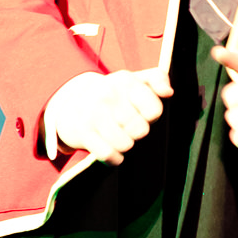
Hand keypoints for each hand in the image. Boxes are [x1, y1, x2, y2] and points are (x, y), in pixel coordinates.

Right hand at [43, 68, 171, 164]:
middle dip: (136, 132)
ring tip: (117, 136)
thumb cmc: (111, 94)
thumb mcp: (133, 80)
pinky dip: (113, 158)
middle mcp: (108, 94)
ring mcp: (93, 114)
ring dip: (124, 145)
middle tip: (126, 125)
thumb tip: (168, 92)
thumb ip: (157, 79)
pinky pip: (108, 155)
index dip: (150, 117)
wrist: (69, 102)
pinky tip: (110, 149)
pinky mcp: (82, 132)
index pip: (154, 110)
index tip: (141, 112)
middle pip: (141, 130)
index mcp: (125, 81)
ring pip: (125, 145)